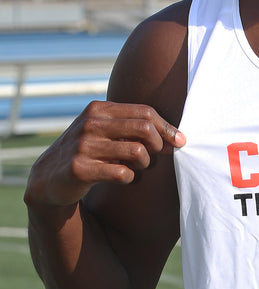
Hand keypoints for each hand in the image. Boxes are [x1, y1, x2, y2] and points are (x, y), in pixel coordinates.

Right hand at [26, 100, 185, 208]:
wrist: (48, 178)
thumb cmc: (88, 152)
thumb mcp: (103, 131)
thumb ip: (133, 127)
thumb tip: (178, 137)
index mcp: (98, 109)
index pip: (145, 112)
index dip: (167, 128)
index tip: (180, 141)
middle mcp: (90, 124)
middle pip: (145, 129)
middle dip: (159, 145)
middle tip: (155, 156)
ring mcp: (83, 146)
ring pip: (137, 152)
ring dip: (144, 164)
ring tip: (137, 168)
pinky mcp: (80, 169)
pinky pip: (123, 173)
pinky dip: (130, 178)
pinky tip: (122, 178)